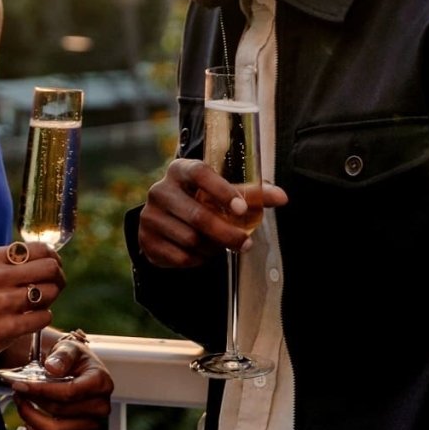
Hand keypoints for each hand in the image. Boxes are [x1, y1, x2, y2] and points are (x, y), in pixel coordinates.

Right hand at [0, 242, 64, 367]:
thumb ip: (6, 262)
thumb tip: (42, 257)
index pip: (40, 248)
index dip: (53, 258)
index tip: (52, 268)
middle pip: (51, 268)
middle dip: (58, 277)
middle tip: (53, 287)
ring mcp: (3, 303)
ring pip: (50, 292)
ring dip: (49, 300)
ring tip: (36, 306)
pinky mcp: (6, 329)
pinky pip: (43, 317)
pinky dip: (41, 319)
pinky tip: (29, 321)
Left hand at [12, 332, 113, 429]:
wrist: (74, 370)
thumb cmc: (71, 359)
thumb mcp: (68, 348)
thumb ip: (62, 355)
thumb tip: (52, 368)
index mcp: (101, 382)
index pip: (70, 392)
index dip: (41, 390)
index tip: (20, 385)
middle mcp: (101, 407)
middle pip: (60, 411)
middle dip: (33, 400)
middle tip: (18, 390)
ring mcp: (92, 426)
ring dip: (32, 419)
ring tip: (22, 404)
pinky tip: (30, 423)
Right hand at [137, 158, 287, 268]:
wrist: (166, 220)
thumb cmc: (201, 200)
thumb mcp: (223, 192)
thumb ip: (252, 194)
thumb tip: (283, 197)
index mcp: (179, 170)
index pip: (199, 173)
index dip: (221, 190)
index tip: (241, 209)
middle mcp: (160, 190)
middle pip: (197, 215)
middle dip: (226, 233)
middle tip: (246, 244)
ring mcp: (150, 216)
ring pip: (190, 239)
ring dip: (212, 248)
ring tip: (218, 245)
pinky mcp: (145, 240)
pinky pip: (180, 257)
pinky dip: (197, 259)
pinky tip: (201, 253)